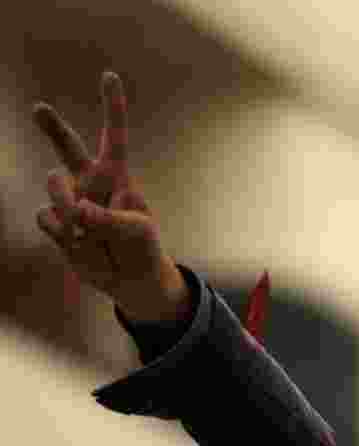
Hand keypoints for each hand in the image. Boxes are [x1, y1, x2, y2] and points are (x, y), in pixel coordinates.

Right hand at [33, 71, 188, 325]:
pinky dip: (66, 235)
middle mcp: (90, 182)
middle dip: (52, 127)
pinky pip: (48, 219)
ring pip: (54, 187)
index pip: (114, 135)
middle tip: (39, 108)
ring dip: (68, 209)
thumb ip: (107, 218)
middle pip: (67, 147)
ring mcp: (70, 200)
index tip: (109, 75)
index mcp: (117, 175)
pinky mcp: (56, 223)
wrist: (129, 280)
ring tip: (86, 230)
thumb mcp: (135, 231)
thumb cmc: (141, 248)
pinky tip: (80, 245)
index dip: (111, 106)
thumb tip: (74, 211)